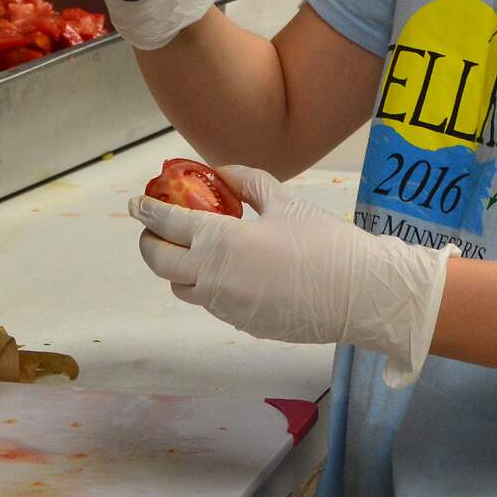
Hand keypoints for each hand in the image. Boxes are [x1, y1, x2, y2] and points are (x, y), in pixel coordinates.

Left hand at [130, 164, 454, 385]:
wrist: (359, 294)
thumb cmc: (325, 243)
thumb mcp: (284, 202)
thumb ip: (246, 184)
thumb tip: (220, 173)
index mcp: (221, 242)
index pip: (167, 223)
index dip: (147, 211)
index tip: (136, 203)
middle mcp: (214, 278)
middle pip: (159, 262)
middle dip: (150, 242)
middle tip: (156, 228)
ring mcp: (226, 307)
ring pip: (182, 287)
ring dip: (178, 267)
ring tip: (193, 249)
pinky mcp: (242, 324)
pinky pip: (212, 303)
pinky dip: (209, 285)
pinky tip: (232, 271)